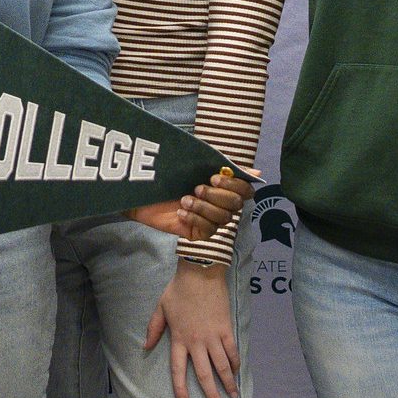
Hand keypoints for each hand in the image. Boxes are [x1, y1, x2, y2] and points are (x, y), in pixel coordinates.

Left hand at [127, 169, 251, 241]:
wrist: (140, 189)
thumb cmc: (167, 174)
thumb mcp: (195, 163)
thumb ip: (223, 164)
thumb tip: (257, 172)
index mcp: (223, 186)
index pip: (246, 190)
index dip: (234, 185)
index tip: (213, 177)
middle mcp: (220, 204)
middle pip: (236, 205)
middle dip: (216, 196)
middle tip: (195, 188)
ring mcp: (210, 220)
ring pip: (223, 219)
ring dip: (203, 207)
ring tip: (184, 199)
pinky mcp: (197, 234)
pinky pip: (208, 232)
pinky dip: (195, 220)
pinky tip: (181, 213)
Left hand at [142, 262, 239, 397]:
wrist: (200, 272)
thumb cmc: (178, 289)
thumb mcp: (160, 308)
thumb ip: (153, 329)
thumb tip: (144, 347)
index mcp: (178, 338)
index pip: (178, 370)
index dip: (181, 388)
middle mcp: (196, 342)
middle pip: (203, 374)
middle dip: (211, 395)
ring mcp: (212, 336)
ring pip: (221, 366)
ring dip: (228, 384)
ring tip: (234, 397)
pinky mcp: (226, 328)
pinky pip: (232, 350)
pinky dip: (235, 363)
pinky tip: (237, 372)